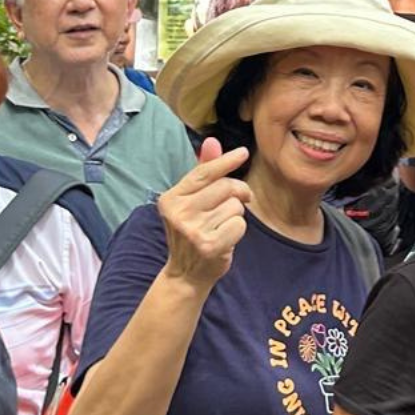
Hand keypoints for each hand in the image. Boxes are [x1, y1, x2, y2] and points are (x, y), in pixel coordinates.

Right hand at [158, 137, 253, 287]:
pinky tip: (225, 240)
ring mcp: (193, 230)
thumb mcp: (191, 202)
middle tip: (238, 203)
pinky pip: (239, 225)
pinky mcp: (209, 245)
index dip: (226, 161)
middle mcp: (179, 213)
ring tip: (222, 227)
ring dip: (236, 215)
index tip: (243, 153)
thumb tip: (211, 141)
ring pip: (235, 207)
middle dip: (239, 193)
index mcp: (171, 198)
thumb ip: (202, 173)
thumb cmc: (192, 232)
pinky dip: (238, 231)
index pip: (203, 173)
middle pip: (226, 187)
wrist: (185, 274)